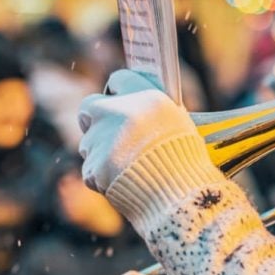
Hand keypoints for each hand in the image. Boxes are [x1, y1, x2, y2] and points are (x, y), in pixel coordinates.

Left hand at [77, 70, 203, 193]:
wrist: (179, 195)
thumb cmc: (186, 160)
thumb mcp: (179, 124)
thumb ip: (152, 113)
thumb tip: (135, 111)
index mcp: (146, 97)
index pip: (119, 79)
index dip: (119, 90)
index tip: (119, 97)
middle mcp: (119, 112)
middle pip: (91, 106)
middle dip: (96, 118)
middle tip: (109, 131)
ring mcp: (102, 139)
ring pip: (89, 142)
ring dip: (101, 151)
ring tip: (127, 167)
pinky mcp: (93, 166)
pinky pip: (92, 170)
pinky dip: (103, 177)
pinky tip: (125, 182)